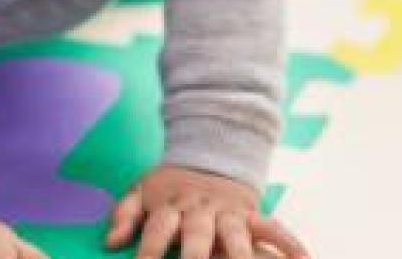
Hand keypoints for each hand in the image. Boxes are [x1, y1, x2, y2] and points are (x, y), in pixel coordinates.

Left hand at [105, 165, 308, 258]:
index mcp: (171, 204)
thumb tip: (110, 242)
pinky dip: (290, 244)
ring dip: (241, 256)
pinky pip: (275, 229)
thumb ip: (125, 214)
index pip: (158, 228)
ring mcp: (230, 212)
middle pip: (198, 232)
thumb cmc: (171, 186)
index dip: (148, 250)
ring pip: (236, 234)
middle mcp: (201, 209)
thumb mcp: (143, 191)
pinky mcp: (253, 215)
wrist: (211, 153)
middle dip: (196, 256)